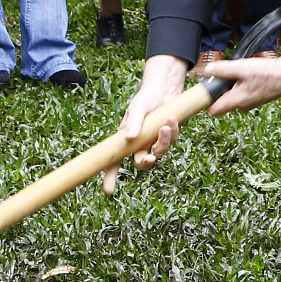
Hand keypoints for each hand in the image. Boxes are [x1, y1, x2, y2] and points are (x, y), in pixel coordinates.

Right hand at [103, 54, 191, 192]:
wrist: (163, 90)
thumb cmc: (145, 100)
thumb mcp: (137, 108)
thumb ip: (133, 122)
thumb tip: (130, 138)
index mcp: (126, 140)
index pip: (114, 161)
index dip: (110, 177)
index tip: (108, 191)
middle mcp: (140, 144)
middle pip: (141, 163)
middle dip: (146, 162)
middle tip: (150, 158)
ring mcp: (155, 142)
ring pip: (159, 151)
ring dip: (163, 140)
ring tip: (165, 125)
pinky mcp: (168, 137)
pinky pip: (171, 140)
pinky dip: (172, 130)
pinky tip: (171, 119)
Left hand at [200, 52, 280, 118]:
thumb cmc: (268, 72)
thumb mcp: (241, 68)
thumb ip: (222, 69)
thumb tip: (207, 71)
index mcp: (237, 101)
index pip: (213, 111)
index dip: (206, 100)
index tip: (206, 87)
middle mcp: (243, 106)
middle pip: (222, 103)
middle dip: (219, 90)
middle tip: (224, 75)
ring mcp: (250, 103)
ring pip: (233, 97)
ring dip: (231, 87)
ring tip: (239, 73)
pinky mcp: (257, 98)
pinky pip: (242, 94)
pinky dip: (241, 85)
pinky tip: (248, 75)